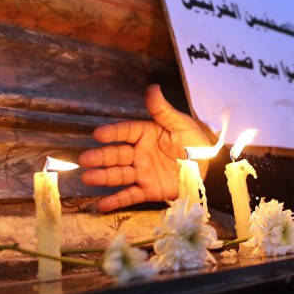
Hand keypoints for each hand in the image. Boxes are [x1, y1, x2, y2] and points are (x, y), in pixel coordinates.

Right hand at [79, 84, 213, 210]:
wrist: (208, 168)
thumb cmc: (194, 142)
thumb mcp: (181, 124)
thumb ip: (163, 110)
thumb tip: (152, 88)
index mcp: (146, 134)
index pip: (126, 131)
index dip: (113, 133)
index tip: (98, 134)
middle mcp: (139, 153)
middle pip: (117, 155)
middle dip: (101, 157)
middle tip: (85, 159)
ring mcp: (142, 172)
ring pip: (119, 174)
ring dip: (103, 177)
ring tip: (88, 178)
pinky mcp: (148, 190)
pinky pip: (130, 196)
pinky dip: (116, 201)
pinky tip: (101, 205)